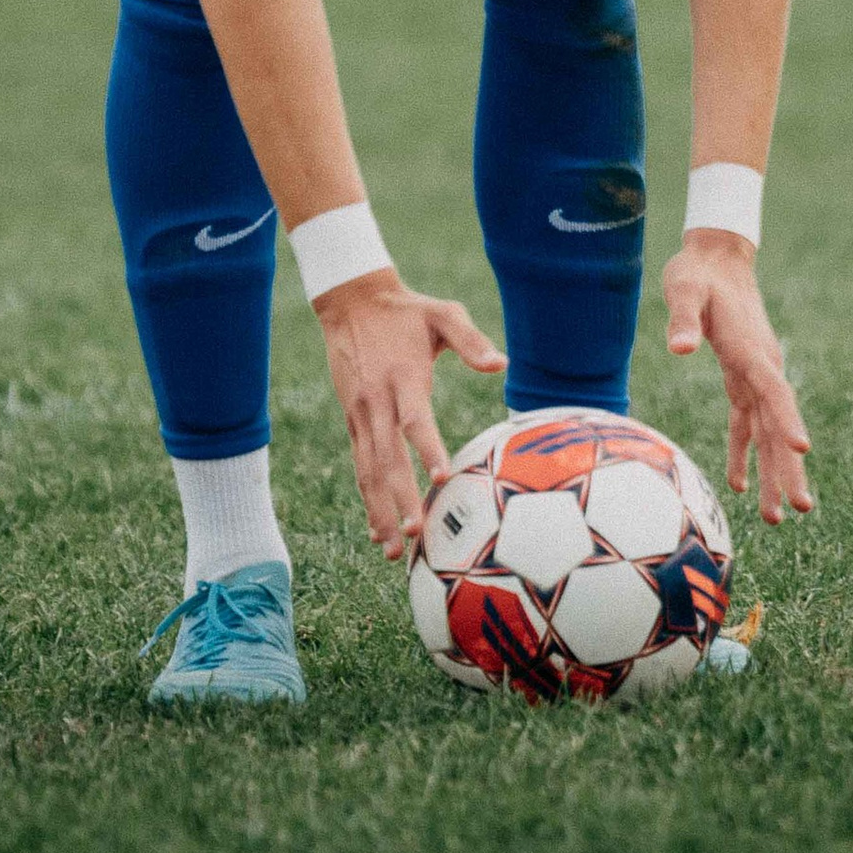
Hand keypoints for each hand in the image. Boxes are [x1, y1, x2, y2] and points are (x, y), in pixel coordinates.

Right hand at [314, 270, 505, 557]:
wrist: (351, 302)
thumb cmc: (407, 310)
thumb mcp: (442, 313)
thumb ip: (470, 339)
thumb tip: (501, 364)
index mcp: (403, 377)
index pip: (414, 419)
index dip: (427, 449)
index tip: (441, 479)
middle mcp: (377, 401)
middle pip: (387, 457)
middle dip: (399, 499)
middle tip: (415, 535)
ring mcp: (361, 414)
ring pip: (369, 471)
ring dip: (380, 511)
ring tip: (393, 550)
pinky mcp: (353, 421)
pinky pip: (360, 465)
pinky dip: (368, 498)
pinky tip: (376, 529)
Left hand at [661, 231, 814, 524]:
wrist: (716, 257)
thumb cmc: (696, 272)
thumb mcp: (683, 288)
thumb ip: (682, 318)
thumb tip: (679, 350)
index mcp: (752, 350)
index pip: (775, 391)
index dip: (788, 420)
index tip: (802, 448)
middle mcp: (762, 367)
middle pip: (780, 423)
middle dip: (790, 467)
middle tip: (801, 509)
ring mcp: (756, 375)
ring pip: (769, 432)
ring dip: (775, 472)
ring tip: (777, 518)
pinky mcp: (742, 378)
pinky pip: (746, 424)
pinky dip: (743, 454)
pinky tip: (740, 487)